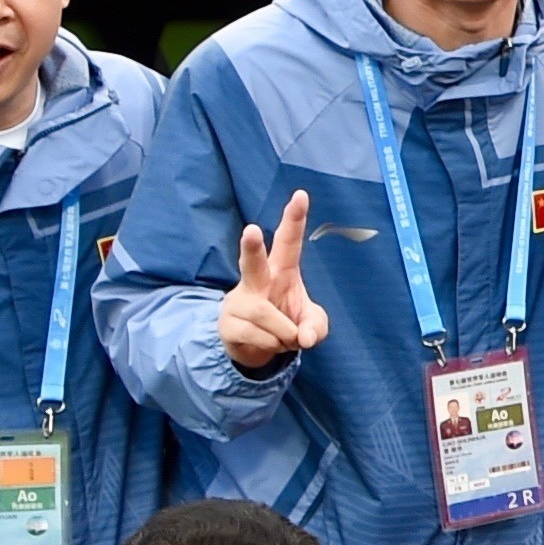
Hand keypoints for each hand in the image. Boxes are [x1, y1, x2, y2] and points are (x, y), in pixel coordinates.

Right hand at [215, 192, 330, 373]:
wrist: (257, 349)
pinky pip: (256, 335)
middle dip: (251, 247)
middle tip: (250, 230)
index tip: (301, 195)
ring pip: (264, 314)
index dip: (294, 219)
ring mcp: (238, 300)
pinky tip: (268, 343)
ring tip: (285, 337)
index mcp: (281, 270)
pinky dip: (272, 345)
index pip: (288, 241)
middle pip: (253, 261)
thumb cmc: (287, 324)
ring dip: (283, 333)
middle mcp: (256, 280)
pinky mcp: (227, 323)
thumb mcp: (312, 325)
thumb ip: (316, 327)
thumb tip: (304, 338)